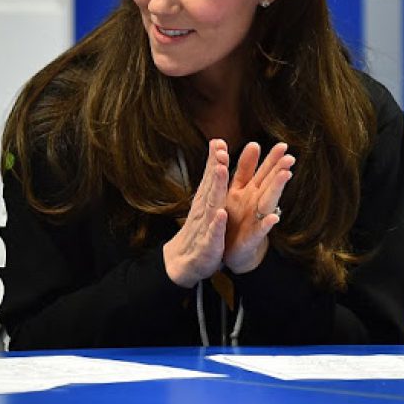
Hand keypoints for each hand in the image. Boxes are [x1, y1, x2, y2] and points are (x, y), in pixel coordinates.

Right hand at [163, 139, 229, 287]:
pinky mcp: (208, 245)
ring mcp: (205, 226)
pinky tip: (221, 214)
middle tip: (221, 150)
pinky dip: (217, 224)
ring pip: (212, 204)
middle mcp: (203, 210)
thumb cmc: (198, 231)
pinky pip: (213, 233)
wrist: (182, 261)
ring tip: (221, 171)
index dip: (215, 159)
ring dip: (216, 188)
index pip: (211, 177)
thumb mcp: (206, 206)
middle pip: (211, 186)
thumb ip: (211, 183)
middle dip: (216, 167)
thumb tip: (216, 159)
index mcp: (205, 200)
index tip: (219, 141)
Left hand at [223, 142, 294, 273]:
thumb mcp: (238, 189)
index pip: (264, 172)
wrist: (233, 250)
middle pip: (270, 184)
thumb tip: (254, 143)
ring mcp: (256, 219)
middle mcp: (257, 203)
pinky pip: (260, 230)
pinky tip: (274, 218)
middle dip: (279, 170)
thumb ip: (246, 168)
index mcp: (251, 191)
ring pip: (269, 202)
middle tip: (290, 157)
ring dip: (277, 189)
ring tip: (285, 176)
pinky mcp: (252, 237)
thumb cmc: (237, 217)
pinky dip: (266, 224)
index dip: (272, 159)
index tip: (282, 145)